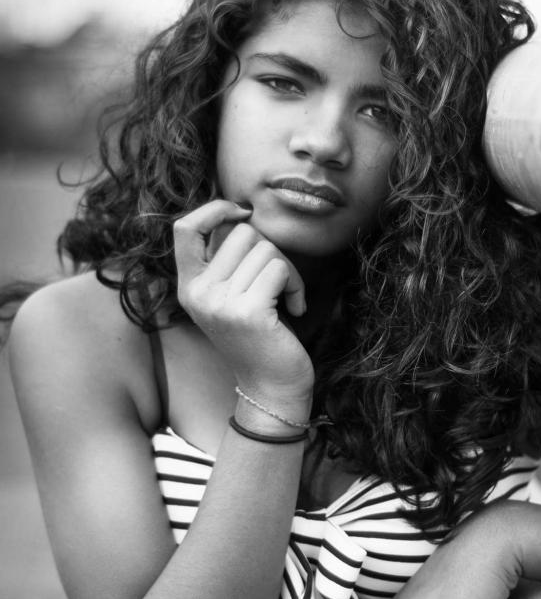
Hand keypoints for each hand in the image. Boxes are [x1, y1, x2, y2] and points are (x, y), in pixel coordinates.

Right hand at [174, 200, 313, 398]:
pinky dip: (297, 286)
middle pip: (241, 233)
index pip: (184, 229)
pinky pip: (281, 270)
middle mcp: (198, 294)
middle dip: (269, 250)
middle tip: (276, 283)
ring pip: (265, 249)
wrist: (270, 389)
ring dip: (287, 271)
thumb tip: (242, 215)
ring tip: (285, 299)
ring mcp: (221, 304)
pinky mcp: (248, 313)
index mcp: (189, 288)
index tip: (242, 213)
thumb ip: (226, 262)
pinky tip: (295, 310)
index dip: (214, 209)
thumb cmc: (259, 338)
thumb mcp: (230, 298)